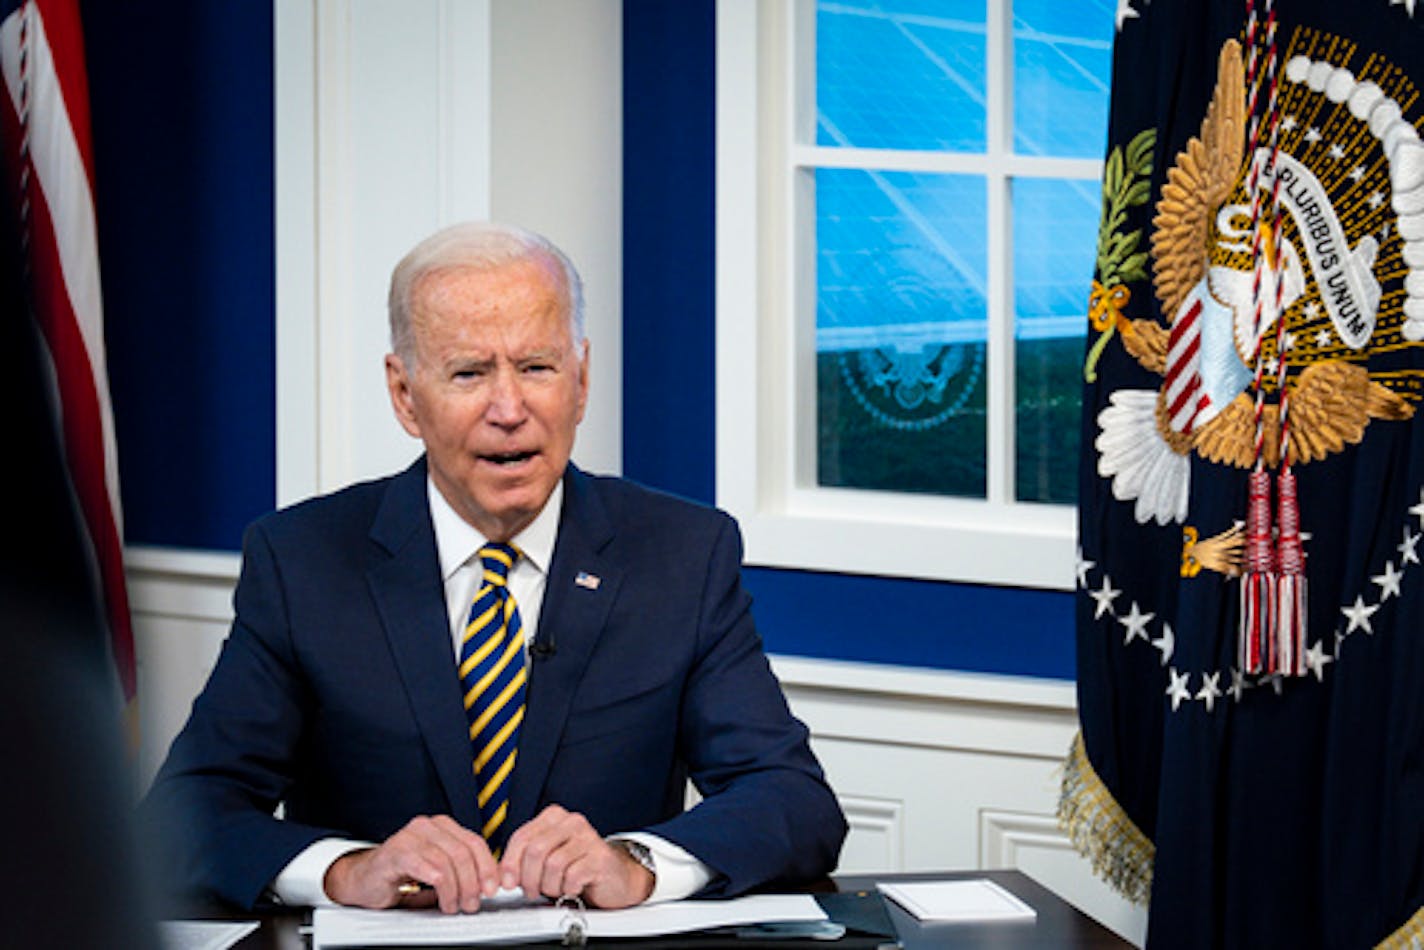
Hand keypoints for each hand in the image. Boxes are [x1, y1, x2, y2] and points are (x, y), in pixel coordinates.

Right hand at [323, 815, 499, 913]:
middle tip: (471, 904)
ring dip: (456, 890)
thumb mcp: (438, 871)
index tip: (493, 889)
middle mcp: (427, 826)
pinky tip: (440, 900)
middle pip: (464, 853)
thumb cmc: (400, 876)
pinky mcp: (396, 852)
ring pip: (447, 861)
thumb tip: (489, 885)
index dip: (488, 867)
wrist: (362, 881)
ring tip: (453, 906)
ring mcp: (410, 836)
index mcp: (442, 827)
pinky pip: (427, 867)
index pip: (475, 843)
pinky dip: (439, 886)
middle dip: (472, 883)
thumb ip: (461, 872)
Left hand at [499, 805, 654, 908]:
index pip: (522, 837)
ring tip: (556, 889)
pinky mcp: (600, 857)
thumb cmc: (577, 867)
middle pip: (535, 851)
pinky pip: (572, 876)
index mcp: (554, 817)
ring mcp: (588, 837)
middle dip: (528, 879)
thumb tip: (501, 876)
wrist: (615, 877)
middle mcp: (572, 822)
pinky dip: (568, 888)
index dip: (510, 863)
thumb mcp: (547, 860)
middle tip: (532, 892)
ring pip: (552, 865)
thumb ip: (524, 861)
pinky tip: (573, 887)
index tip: (506, 882)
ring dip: (549, 886)